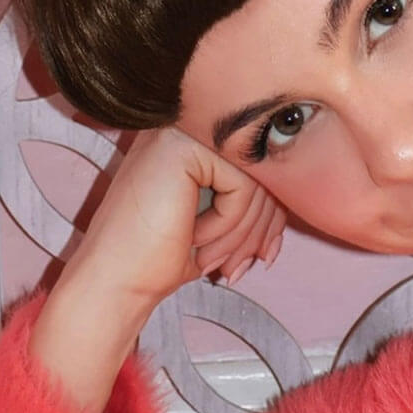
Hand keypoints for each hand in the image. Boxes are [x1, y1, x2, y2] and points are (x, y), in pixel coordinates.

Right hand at [70, 126, 286, 309]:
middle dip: (261, 230)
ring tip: (216, 262)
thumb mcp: (220, 226)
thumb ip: (252, 202)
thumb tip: (298, 196)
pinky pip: (241, 185)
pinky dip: (229, 225)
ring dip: (243, 234)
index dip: (270, 216)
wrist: (114, 283)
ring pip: (256, 180)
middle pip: (260, 171)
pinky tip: (196, 242)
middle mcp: (183, 129)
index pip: (256, 168)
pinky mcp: (181, 146)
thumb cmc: (157, 260)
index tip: (264, 256)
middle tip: (241, 269)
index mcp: (189, 144)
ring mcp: (179, 132)